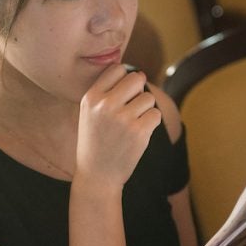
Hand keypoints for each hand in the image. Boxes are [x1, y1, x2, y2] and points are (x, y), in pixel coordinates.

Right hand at [75, 64, 161, 186]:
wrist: (97, 176)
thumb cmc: (96, 141)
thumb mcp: (90, 113)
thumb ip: (107, 92)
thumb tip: (139, 74)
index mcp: (91, 97)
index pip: (117, 69)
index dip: (124, 79)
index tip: (123, 94)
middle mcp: (105, 105)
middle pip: (137, 78)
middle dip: (139, 91)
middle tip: (133, 107)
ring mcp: (122, 118)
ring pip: (149, 98)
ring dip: (146, 109)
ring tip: (133, 124)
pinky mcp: (138, 132)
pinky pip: (156, 115)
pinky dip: (151, 123)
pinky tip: (139, 133)